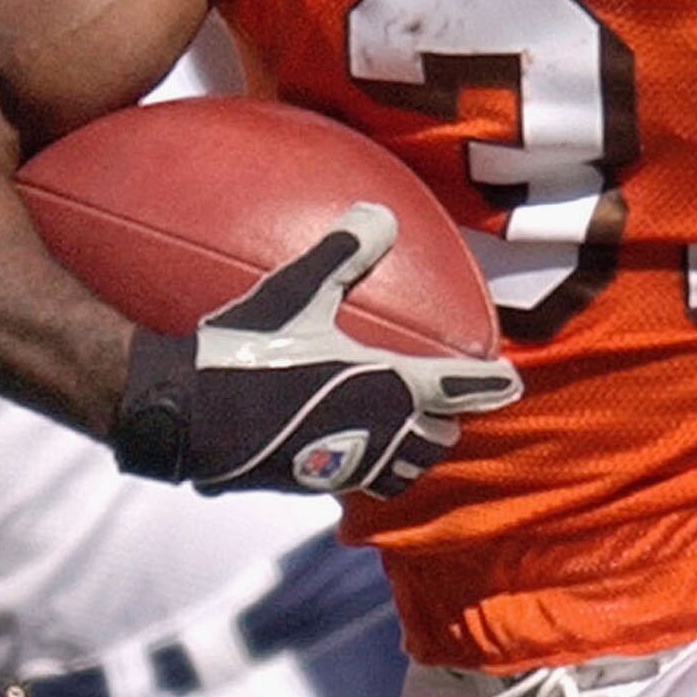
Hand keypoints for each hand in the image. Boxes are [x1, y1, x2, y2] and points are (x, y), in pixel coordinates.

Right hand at [110, 202, 520, 495]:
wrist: (186, 414)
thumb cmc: (244, 351)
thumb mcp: (295, 292)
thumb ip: (341, 253)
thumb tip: (379, 213)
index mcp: (385, 387)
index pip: (457, 388)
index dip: (488, 385)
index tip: (510, 382)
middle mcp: (375, 433)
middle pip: (436, 439)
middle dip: (449, 423)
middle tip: (454, 405)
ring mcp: (343, 463)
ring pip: (403, 471)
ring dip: (415, 454)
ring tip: (413, 434)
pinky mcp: (311, 483)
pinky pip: (360, 481)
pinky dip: (373, 466)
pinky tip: (354, 447)